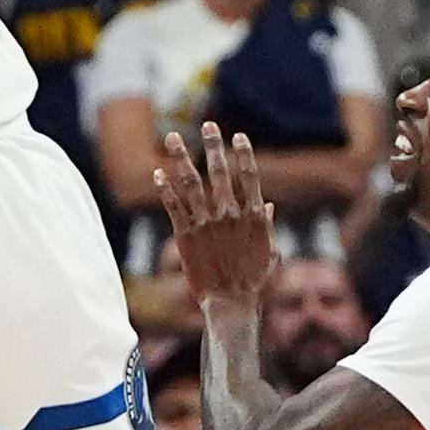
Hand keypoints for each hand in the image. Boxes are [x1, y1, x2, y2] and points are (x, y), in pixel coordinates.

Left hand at [152, 126, 277, 307]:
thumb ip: (268, 226)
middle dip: (214, 145)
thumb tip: (268, 205)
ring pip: (191, 182)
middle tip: (208, 125)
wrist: (230, 304)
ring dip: (181, 157)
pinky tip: (158, 174)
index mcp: (254, 216)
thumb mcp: (271, 252)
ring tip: (173, 138)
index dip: (244, 153)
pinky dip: (165, 188)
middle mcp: (229, 214)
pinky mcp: (186, 235)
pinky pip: (173, 206)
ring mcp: (206, 223)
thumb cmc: (255, 282)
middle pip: (220, 171)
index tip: (238, 136)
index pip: (249, 175)